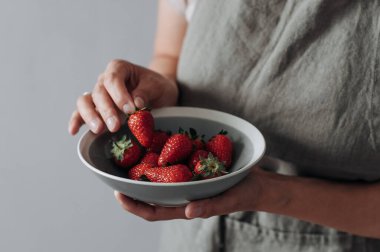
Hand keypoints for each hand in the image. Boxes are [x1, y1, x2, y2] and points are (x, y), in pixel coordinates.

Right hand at [68, 59, 178, 134]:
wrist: (158, 94)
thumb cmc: (156, 87)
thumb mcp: (157, 86)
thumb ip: (146, 92)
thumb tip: (136, 102)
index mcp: (119, 68)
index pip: (113, 79)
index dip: (119, 95)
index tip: (130, 110)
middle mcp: (104, 80)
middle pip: (99, 92)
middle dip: (106, 110)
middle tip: (115, 126)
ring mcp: (98, 94)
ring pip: (85, 101)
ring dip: (90, 116)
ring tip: (99, 130)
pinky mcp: (96, 109)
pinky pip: (81, 112)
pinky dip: (76, 120)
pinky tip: (74, 131)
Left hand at [114, 166, 265, 220]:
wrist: (255, 183)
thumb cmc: (242, 194)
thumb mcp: (228, 200)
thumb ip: (209, 207)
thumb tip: (189, 212)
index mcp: (184, 208)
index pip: (153, 212)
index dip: (134, 207)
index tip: (118, 195)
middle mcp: (180, 196)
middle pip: (149, 195)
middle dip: (131, 187)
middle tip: (115, 171)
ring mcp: (184, 183)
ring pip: (158, 180)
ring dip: (142, 171)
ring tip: (128, 157)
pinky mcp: (191, 170)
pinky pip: (171, 166)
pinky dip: (160, 159)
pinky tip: (154, 144)